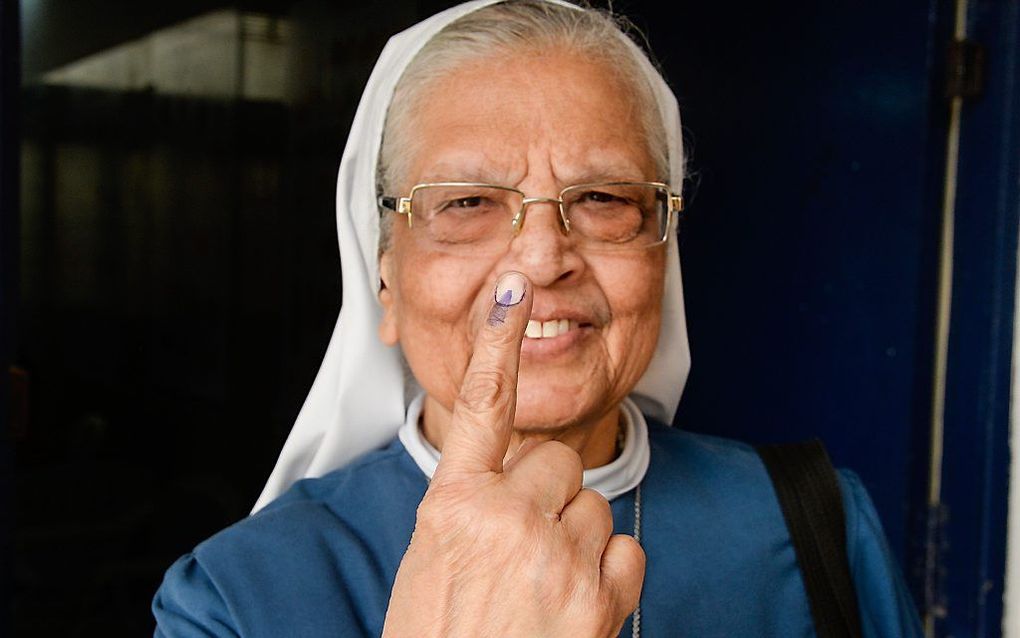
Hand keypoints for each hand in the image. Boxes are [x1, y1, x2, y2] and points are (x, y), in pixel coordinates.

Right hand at [382, 271, 644, 637]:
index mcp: (452, 508)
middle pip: (555, 459)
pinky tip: (575, 605)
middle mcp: (508, 521)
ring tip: (542, 589)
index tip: (513, 287)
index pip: (478, 406)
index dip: (496, 342)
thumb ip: (466, 512)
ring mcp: (559, 558)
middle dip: (546, 491)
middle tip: (522, 544)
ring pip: (592, 506)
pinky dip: (608, 574)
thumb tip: (501, 488)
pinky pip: (625, 552)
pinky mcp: (603, 599)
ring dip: (575, 537)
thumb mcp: (428, 568)